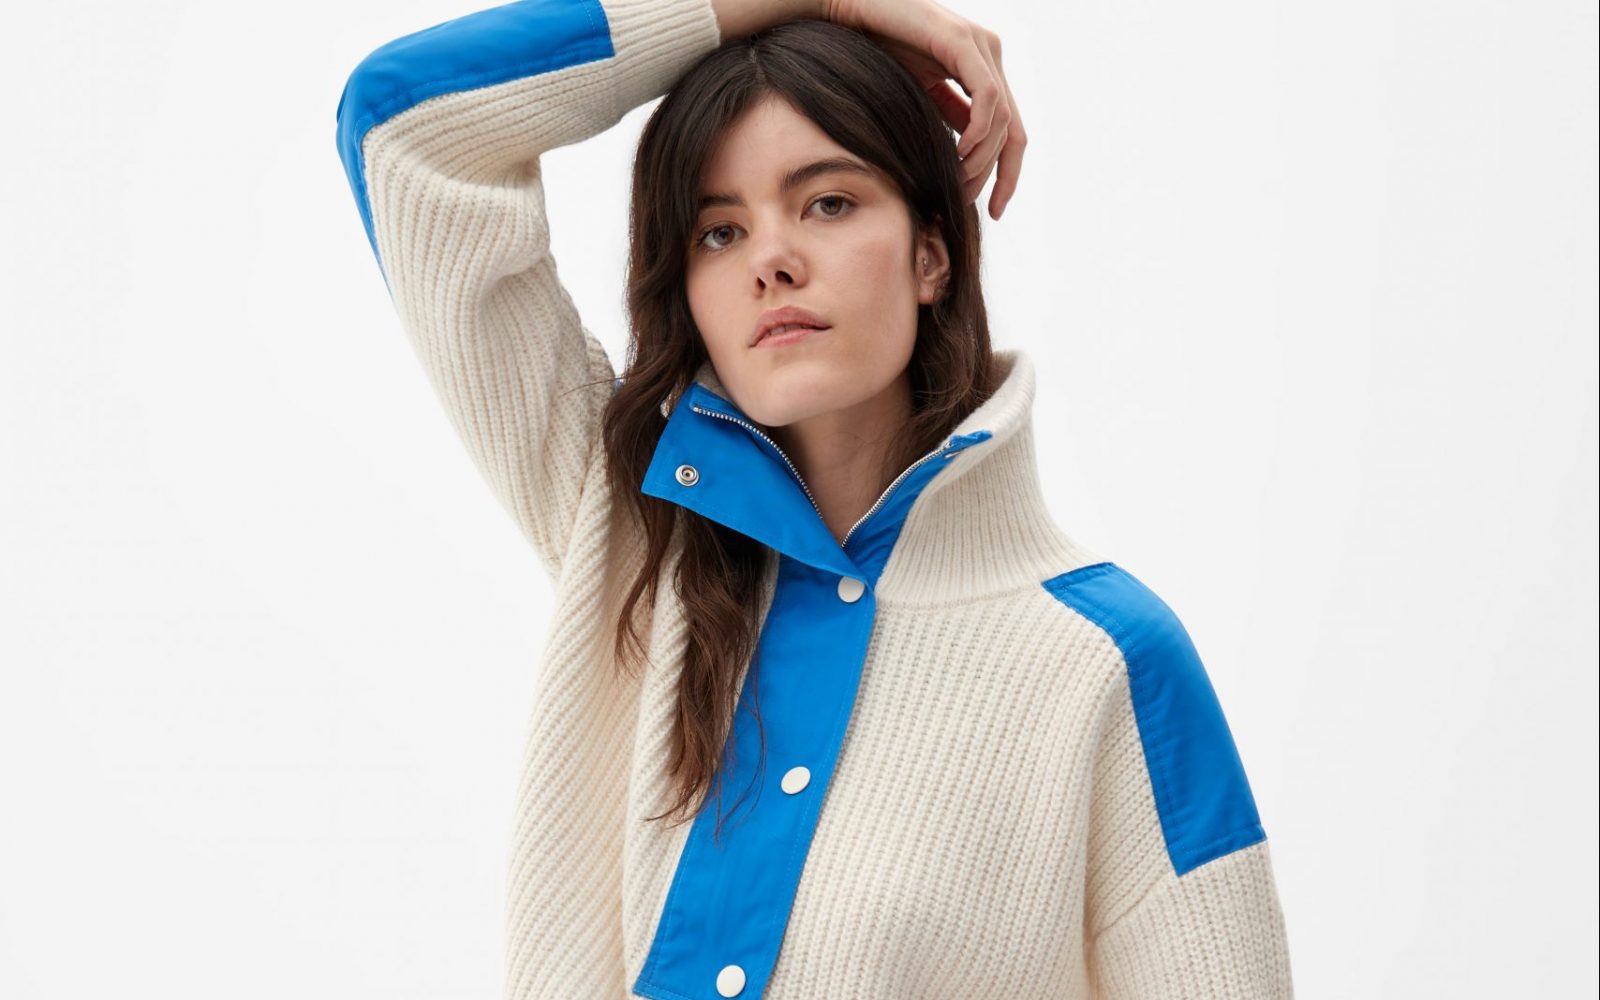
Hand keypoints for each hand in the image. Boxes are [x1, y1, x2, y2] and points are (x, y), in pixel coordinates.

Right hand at [823, 0, 1024, 219]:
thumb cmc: (873, 48)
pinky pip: (987, 97)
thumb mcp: (916, 97)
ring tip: (957, 178)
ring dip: (982, 158)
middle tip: (969, 203)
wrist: (848, 7)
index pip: (1008, 133)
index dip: (1005, 175)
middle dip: (1000, 176)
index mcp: (980, 72)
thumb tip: (957, 168)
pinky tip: (960, 151)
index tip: (993, 210)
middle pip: (1014, 132)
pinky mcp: (963, 42)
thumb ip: (943, 122)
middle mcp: (988, 57)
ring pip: (1003, 119)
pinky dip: (979, 130)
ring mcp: (981, 47)